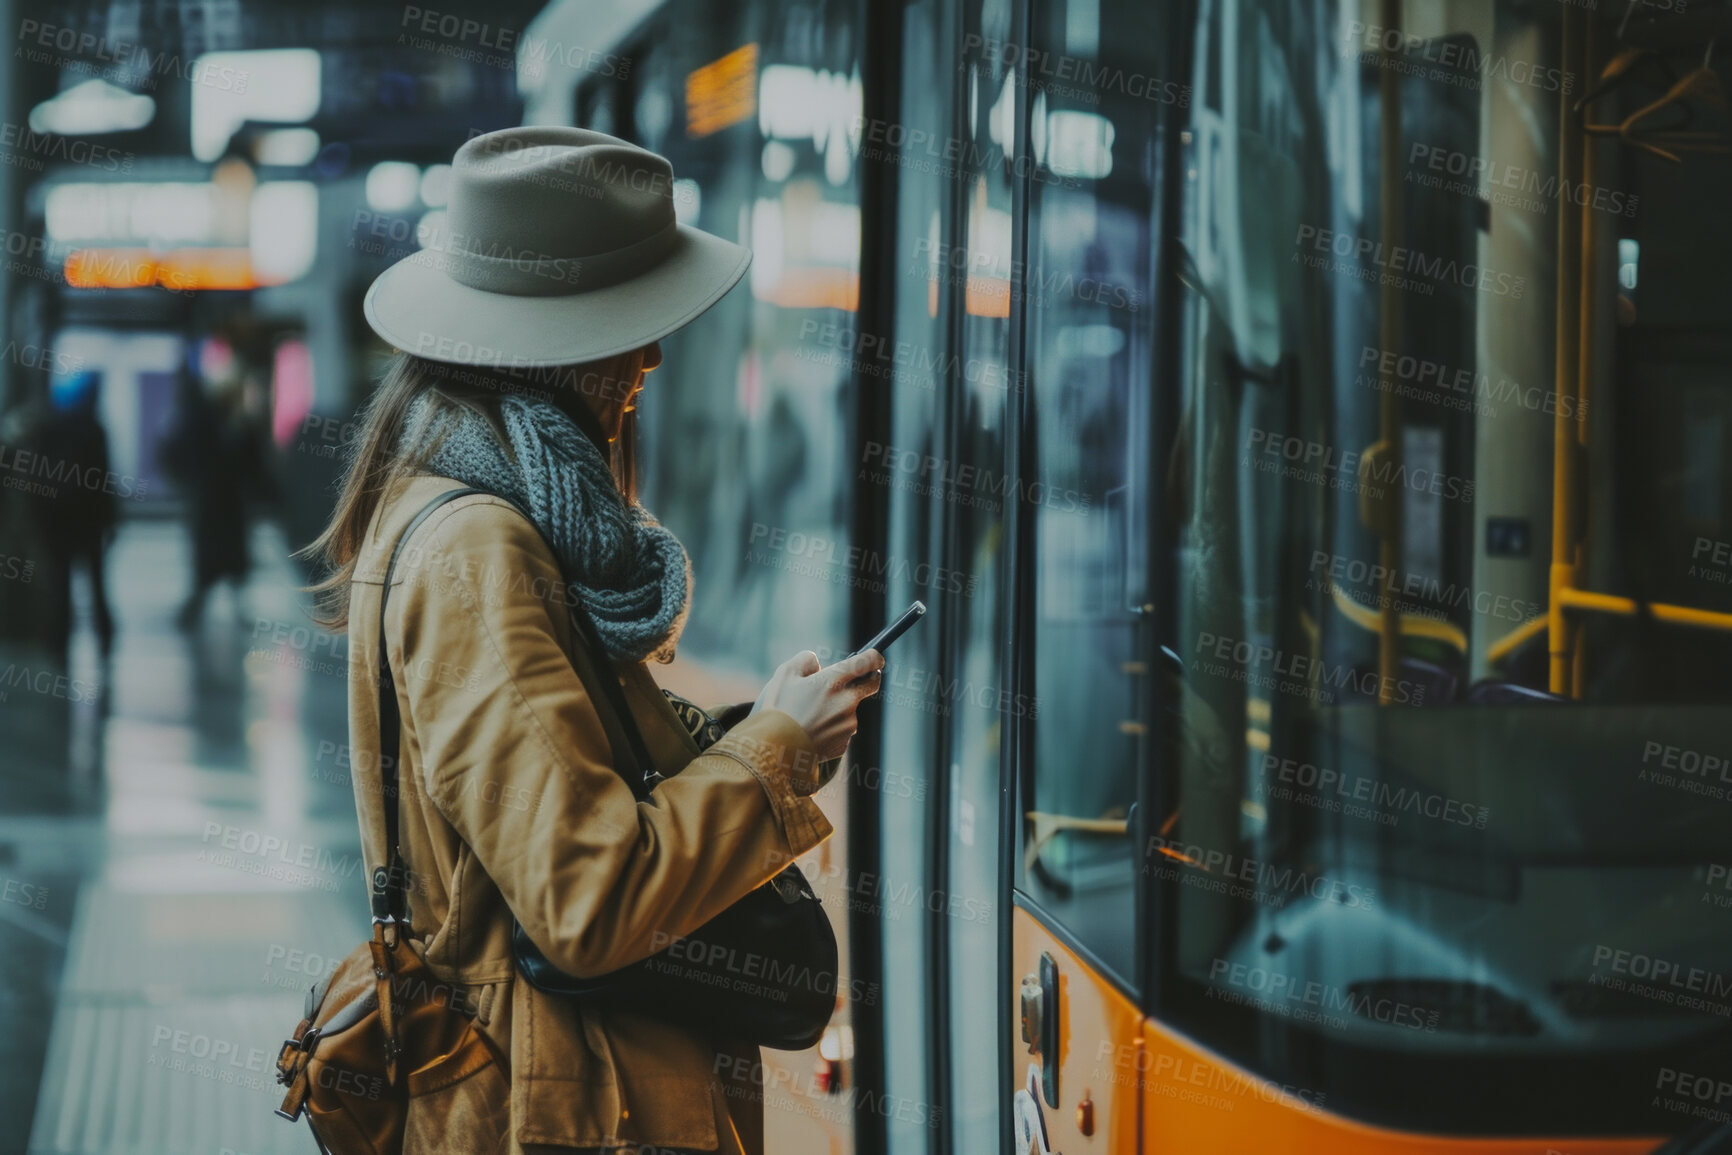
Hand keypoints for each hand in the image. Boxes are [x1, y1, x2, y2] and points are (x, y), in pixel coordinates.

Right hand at [751, 649, 884, 787]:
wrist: (775, 752)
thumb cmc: (778, 710)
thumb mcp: (785, 674)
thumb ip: (805, 660)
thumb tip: (817, 664)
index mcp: (834, 681)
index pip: (867, 662)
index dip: (874, 656)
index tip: (874, 656)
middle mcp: (847, 701)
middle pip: (872, 684)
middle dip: (869, 678)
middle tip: (855, 679)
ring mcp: (848, 724)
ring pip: (851, 709)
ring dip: (840, 707)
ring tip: (810, 715)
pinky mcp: (843, 743)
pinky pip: (842, 729)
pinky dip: (832, 727)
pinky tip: (811, 731)